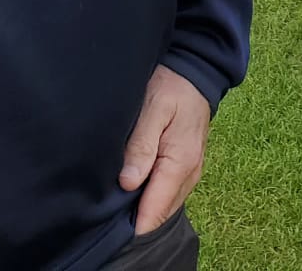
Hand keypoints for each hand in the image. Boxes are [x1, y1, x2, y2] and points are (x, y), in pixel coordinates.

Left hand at [119, 64, 210, 234]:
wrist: (196, 73)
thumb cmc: (171, 87)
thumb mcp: (153, 109)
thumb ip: (141, 146)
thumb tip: (128, 183)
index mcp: (180, 163)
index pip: (154, 211)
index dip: (132, 226)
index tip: (107, 229)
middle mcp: (190, 174)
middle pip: (159, 215)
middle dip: (135, 220)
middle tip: (104, 216)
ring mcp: (191, 172)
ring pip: (164, 207)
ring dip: (143, 209)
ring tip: (115, 206)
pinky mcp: (187, 168)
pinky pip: (169, 194)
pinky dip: (152, 197)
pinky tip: (133, 190)